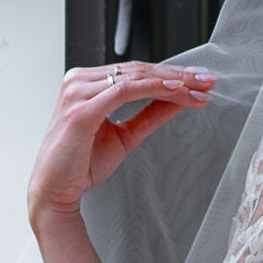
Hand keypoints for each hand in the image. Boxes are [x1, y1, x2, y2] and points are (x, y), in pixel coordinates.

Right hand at [26, 63, 215, 228]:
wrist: (55, 192)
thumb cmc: (80, 165)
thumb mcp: (125, 136)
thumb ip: (150, 115)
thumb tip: (179, 101)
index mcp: (86, 84)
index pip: (136, 72)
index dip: (170, 74)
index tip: (199, 81)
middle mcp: (79, 82)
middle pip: (138, 70)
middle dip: (177, 75)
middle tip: (207, 81)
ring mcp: (77, 93)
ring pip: (135, 77)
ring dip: (171, 82)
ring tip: (198, 90)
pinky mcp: (80, 110)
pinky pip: (123, 91)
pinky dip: (152, 89)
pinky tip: (174, 92)